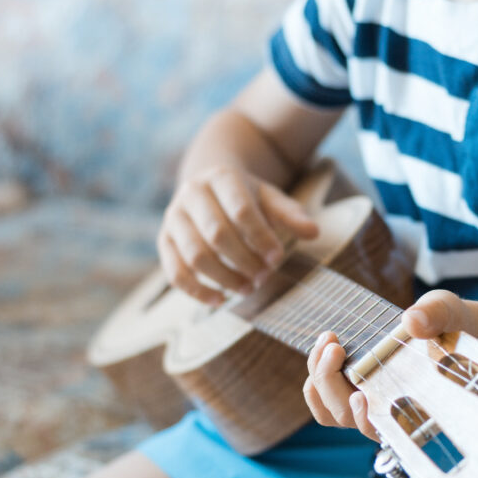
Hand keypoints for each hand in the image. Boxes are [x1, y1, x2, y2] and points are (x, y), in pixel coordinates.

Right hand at [158, 166, 317, 304]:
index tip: (277, 258)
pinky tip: (220, 300)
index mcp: (221, 177)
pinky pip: (174, 271)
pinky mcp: (163, 241)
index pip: (241, 210)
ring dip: (224, 277)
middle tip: (265, 277)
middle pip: (216, 234)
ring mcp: (173, 217)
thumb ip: (291, 215)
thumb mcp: (270, 198)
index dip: (260, 237)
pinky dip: (196, 290)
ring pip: (195, 255)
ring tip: (249, 288)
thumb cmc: (246, 197)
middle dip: (244, 260)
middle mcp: (192, 193)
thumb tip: (314, 232)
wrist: (208, 187)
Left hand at [304, 290, 474, 439]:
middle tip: (334, 343)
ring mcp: (367, 405)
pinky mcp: (351, 393)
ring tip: (328, 340)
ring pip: (330, 411)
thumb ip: (435, 316)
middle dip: (330, 379)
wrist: (446, 326)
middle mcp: (387, 412)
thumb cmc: (449, 325)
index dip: (366, 419)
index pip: (383, 428)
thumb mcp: (447, 312)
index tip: (359, 395)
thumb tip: (412, 321)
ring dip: (319, 377)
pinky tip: (325, 348)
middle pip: (346, 414)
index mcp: (413, 402)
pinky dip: (315, 378)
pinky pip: (322, 400)